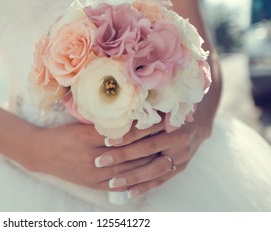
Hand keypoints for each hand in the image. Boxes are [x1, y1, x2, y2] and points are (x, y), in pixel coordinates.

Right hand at [27, 122, 158, 190]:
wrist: (42, 154)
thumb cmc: (61, 135)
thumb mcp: (80, 124)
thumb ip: (102, 123)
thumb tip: (129, 116)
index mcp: (88, 137)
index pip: (122, 132)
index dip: (142, 127)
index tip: (158, 119)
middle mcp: (91, 156)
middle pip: (128, 151)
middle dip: (150, 143)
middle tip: (167, 134)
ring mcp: (93, 173)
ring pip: (126, 169)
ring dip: (146, 161)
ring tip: (163, 152)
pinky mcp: (92, 184)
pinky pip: (118, 184)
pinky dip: (133, 179)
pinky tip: (147, 173)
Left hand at [95, 119, 211, 196]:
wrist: (198, 125)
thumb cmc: (172, 113)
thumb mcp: (162, 107)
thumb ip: (145, 111)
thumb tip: (117, 115)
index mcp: (172, 121)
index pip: (146, 129)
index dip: (126, 135)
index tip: (107, 140)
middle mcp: (178, 139)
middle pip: (148, 149)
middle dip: (123, 156)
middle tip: (100, 161)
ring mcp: (181, 156)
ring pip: (155, 169)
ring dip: (133, 177)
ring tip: (112, 182)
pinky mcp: (180, 168)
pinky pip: (161, 180)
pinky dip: (145, 187)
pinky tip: (129, 192)